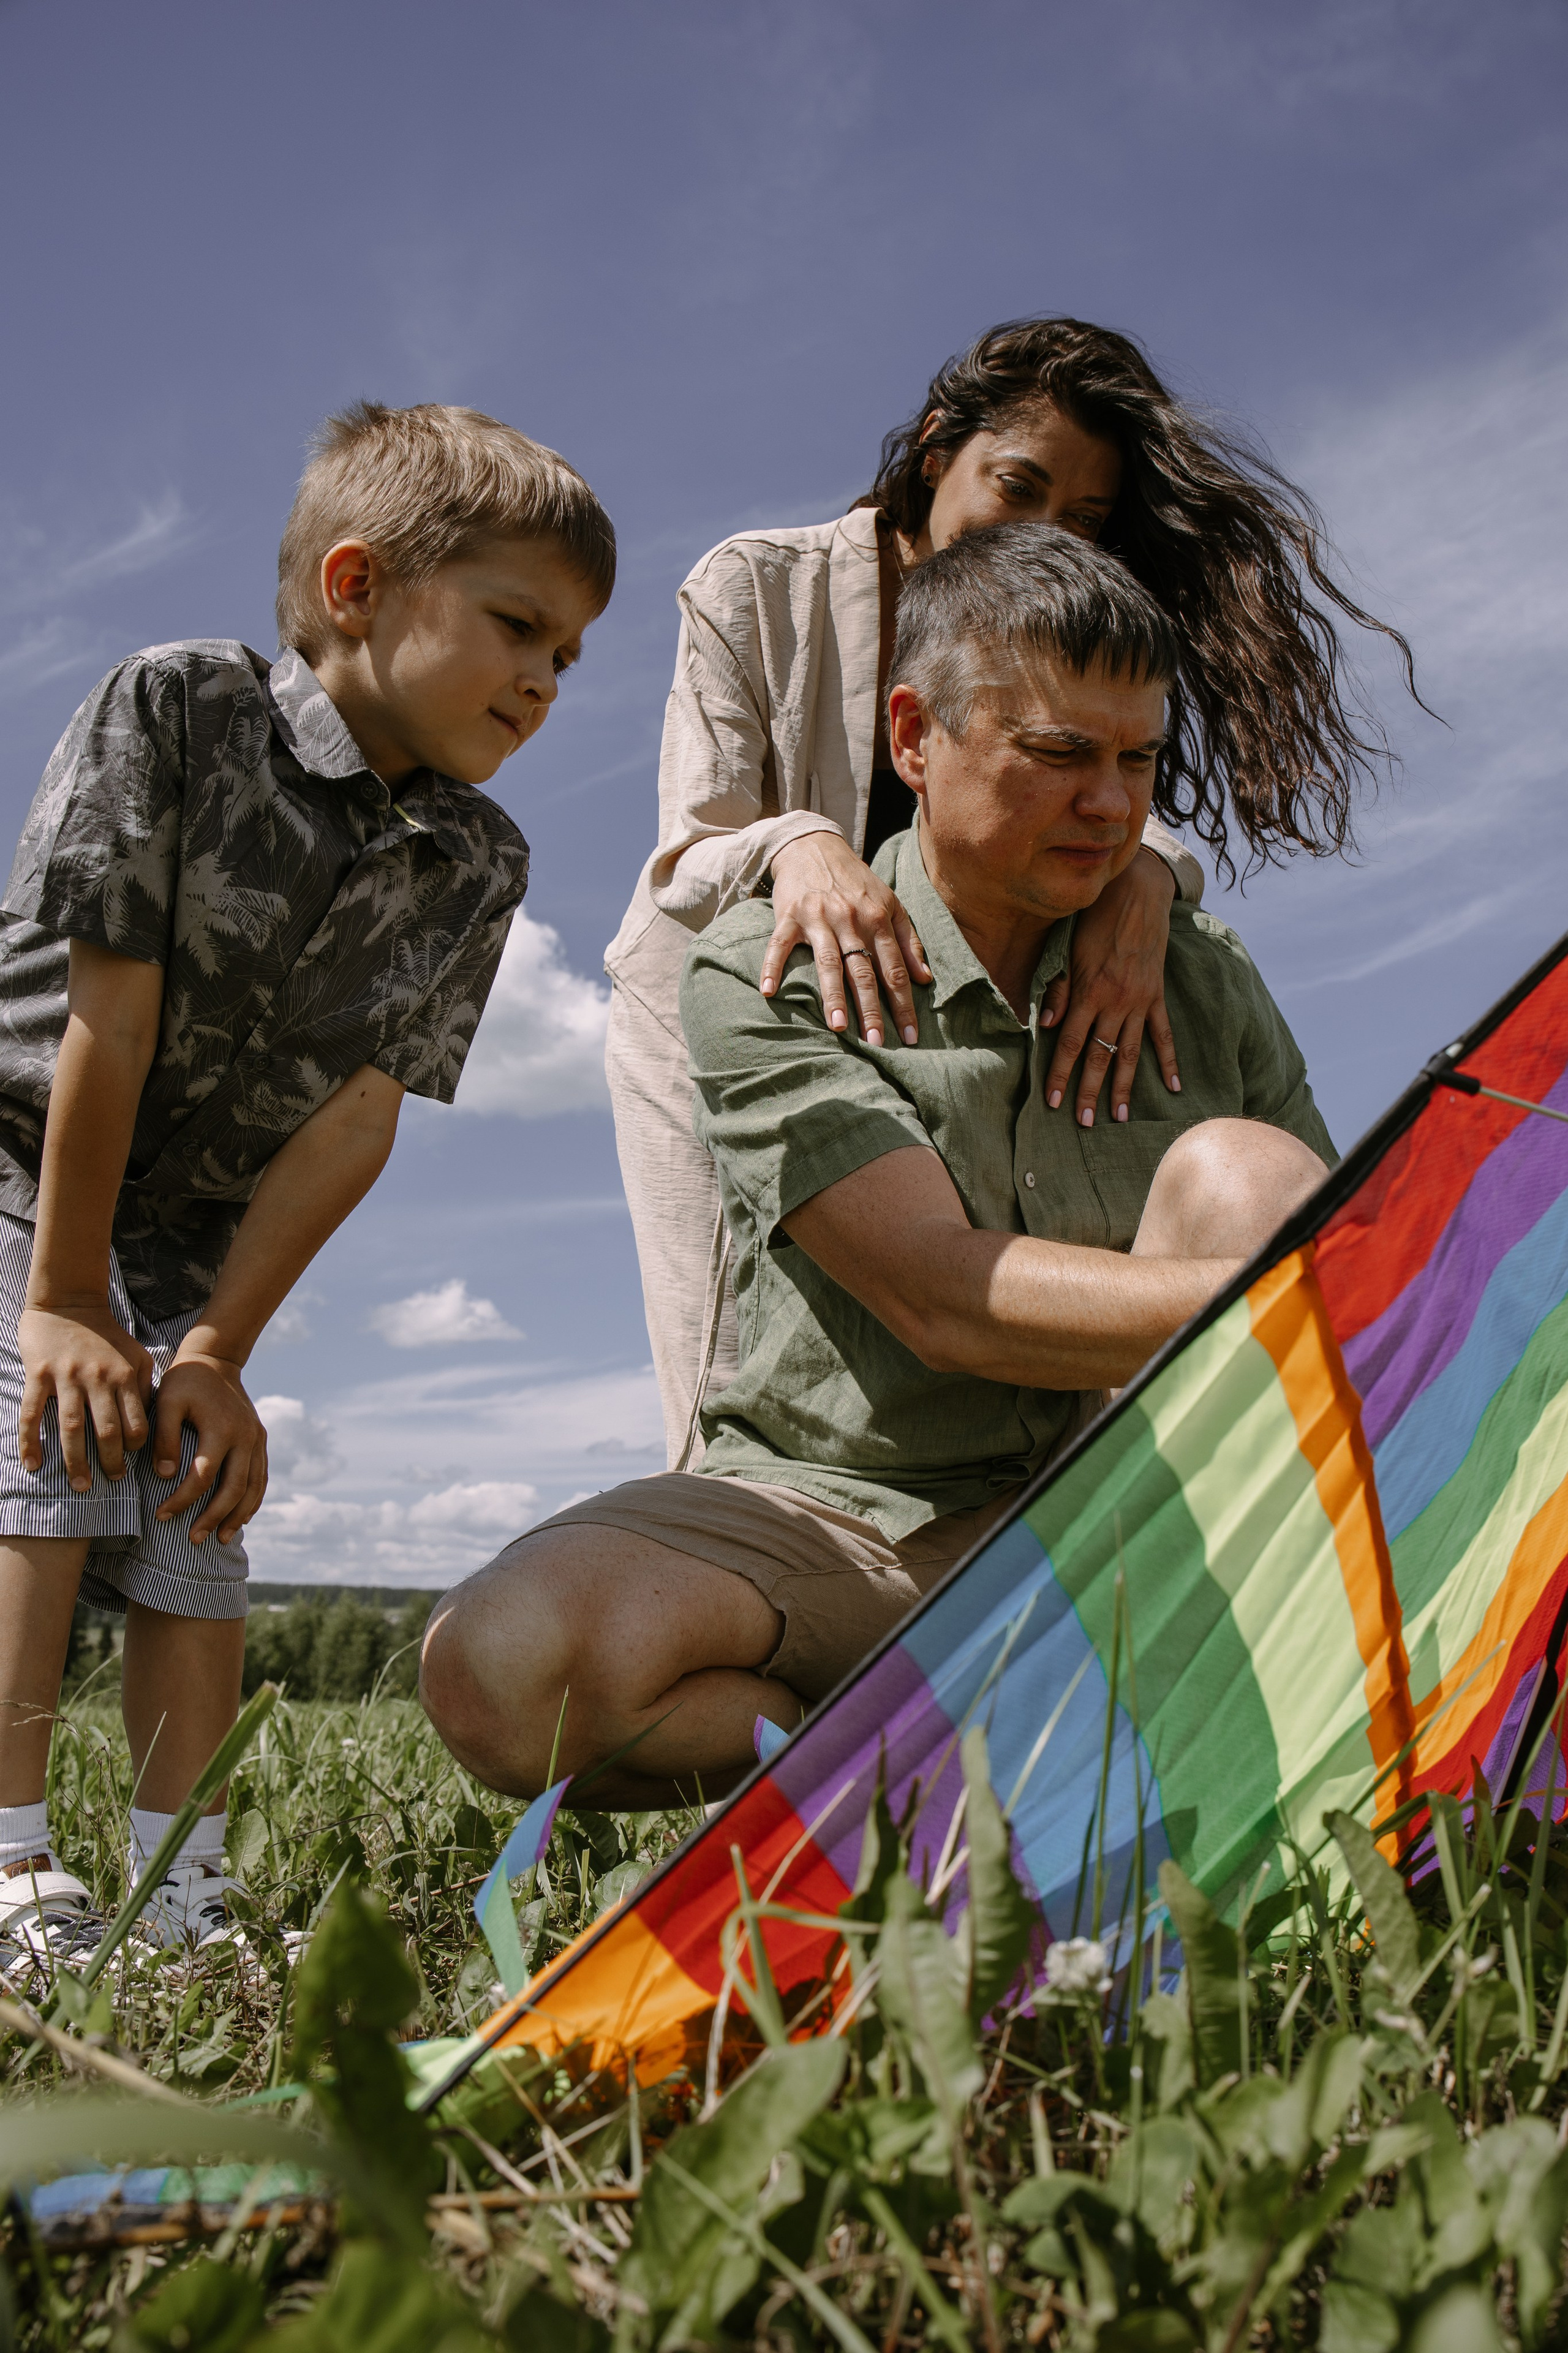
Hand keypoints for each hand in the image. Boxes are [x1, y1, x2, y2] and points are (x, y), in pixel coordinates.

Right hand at [17, 1304, 154, 1488]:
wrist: (69, 1302)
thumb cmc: (107, 1335)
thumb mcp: (136, 1356)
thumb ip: (142, 1388)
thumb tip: (147, 1424)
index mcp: (124, 1376)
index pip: (135, 1421)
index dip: (135, 1446)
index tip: (131, 1461)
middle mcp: (97, 1378)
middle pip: (106, 1430)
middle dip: (110, 1462)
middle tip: (111, 1483)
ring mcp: (66, 1377)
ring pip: (71, 1428)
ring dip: (75, 1461)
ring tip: (80, 1485)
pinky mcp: (39, 1374)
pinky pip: (32, 1414)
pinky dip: (31, 1442)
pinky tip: (33, 1465)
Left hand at [151, 1351, 267, 1544]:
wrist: (216, 1360)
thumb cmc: (184, 1382)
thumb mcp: (166, 1402)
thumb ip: (164, 1438)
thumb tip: (167, 1475)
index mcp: (222, 1429)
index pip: (203, 1476)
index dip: (182, 1500)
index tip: (160, 1515)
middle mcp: (246, 1437)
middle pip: (233, 1488)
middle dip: (214, 1517)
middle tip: (193, 1540)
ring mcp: (257, 1439)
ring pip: (253, 1487)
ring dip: (238, 1515)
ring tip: (221, 1538)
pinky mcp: (260, 1440)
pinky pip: (261, 1477)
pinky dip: (253, 1500)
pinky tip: (241, 1518)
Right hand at [762, 833, 931, 1045]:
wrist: (815, 846)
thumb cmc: (856, 882)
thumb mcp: (890, 904)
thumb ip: (908, 941)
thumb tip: (925, 979)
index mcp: (878, 918)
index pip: (894, 969)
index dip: (903, 1004)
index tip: (911, 1036)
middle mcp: (851, 919)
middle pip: (864, 970)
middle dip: (872, 1009)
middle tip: (877, 1043)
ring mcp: (818, 918)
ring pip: (828, 962)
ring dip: (832, 995)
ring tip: (837, 1027)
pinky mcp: (789, 916)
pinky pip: (779, 945)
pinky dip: (772, 966)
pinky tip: (769, 991)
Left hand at [1041, 848, 1181, 1126]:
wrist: (1138, 894)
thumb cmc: (1095, 920)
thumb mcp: (1068, 950)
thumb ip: (1057, 990)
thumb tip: (1044, 1027)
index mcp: (1089, 992)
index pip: (1071, 1043)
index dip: (1061, 1075)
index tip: (1053, 1102)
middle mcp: (1116, 1002)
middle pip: (1100, 1055)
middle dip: (1091, 1091)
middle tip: (1085, 1123)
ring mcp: (1140, 1001)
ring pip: (1131, 1052)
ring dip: (1124, 1086)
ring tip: (1119, 1116)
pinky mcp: (1158, 995)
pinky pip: (1164, 1033)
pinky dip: (1169, 1060)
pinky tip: (1173, 1085)